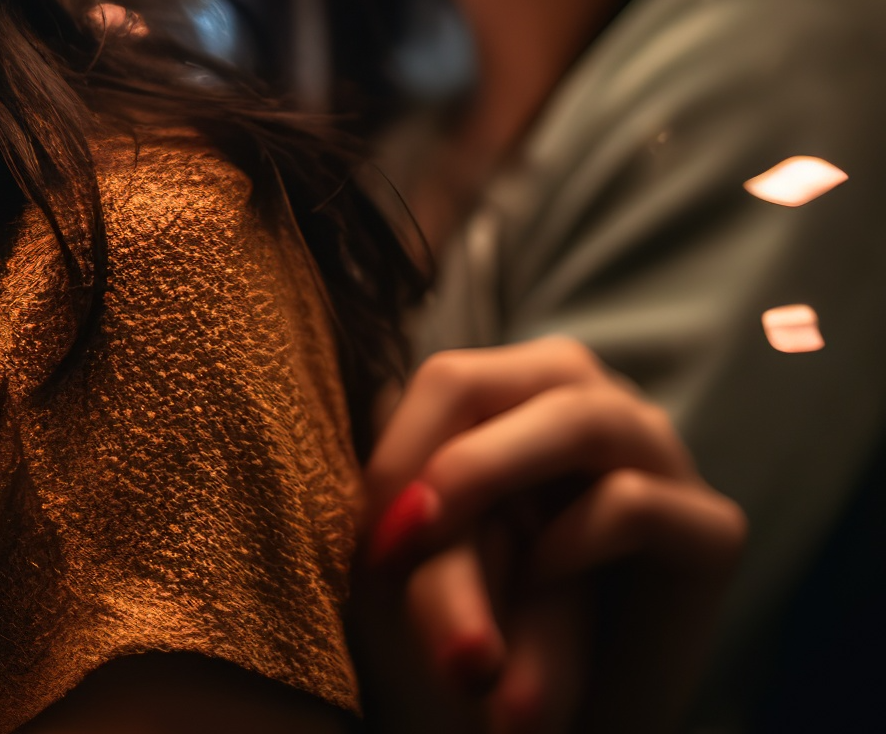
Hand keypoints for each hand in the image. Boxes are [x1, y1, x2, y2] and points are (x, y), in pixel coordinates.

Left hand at [355, 337, 744, 733]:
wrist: (554, 732)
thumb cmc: (471, 631)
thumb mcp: (420, 558)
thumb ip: (407, 494)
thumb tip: (384, 443)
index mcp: (519, 396)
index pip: (451, 377)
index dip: (395, 447)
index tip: (363, 535)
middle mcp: (593, 409)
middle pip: (510, 379)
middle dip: (440, 454)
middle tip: (392, 537)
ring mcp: (661, 460)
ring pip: (582, 417)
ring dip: (488, 475)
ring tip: (434, 542)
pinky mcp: (712, 530)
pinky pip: (633, 502)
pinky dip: (567, 542)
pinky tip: (534, 583)